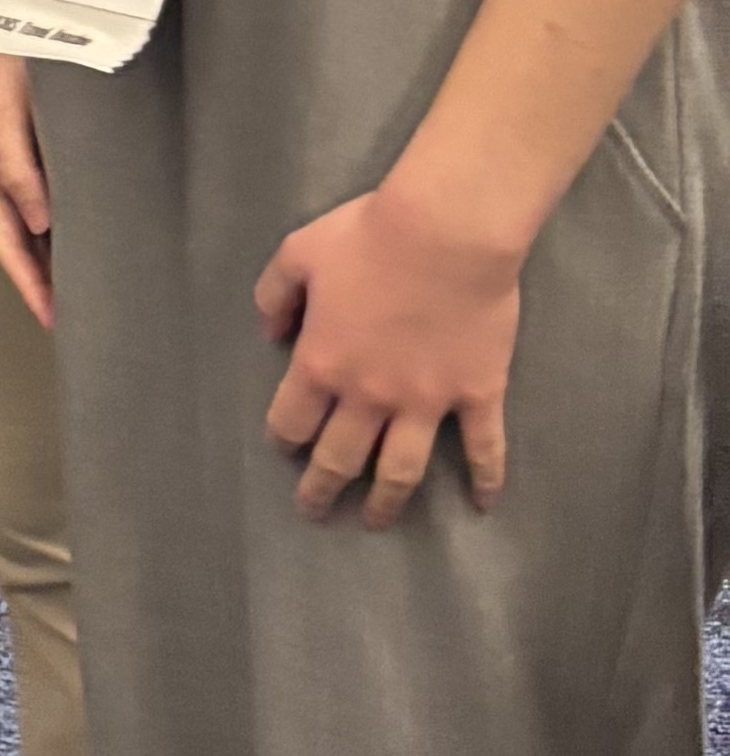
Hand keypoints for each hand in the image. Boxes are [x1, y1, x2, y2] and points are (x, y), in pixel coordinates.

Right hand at [0, 49, 53, 330]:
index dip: (27, 282)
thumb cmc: (3, 50)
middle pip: (15, 237)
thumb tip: (40, 224)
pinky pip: (45, 191)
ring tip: (79, 283)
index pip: (6, 240)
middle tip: (70, 315)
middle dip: (37, 278)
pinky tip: (80, 225)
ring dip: (50, 252)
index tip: (53, 319)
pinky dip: (60, 219)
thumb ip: (18, 164)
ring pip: (31, 218)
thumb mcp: (4, 106)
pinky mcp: (34, 134)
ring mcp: (14, 150)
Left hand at [256, 170, 527, 516]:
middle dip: (321, 489)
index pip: (292, 419)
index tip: (284, 449)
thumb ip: (274, 295)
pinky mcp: (477, 395)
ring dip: (386, 502)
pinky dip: (485, 480)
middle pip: (339, 458)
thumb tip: (269, 333)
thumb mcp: (298, 252)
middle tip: (314, 511)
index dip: (284, 438)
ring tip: (376, 522)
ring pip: (401, 470)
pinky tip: (483, 505)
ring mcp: (427, 402)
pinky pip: (483, 449)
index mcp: (322, 364)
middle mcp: (370, 396)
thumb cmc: (369, 236)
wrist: (447, 232)